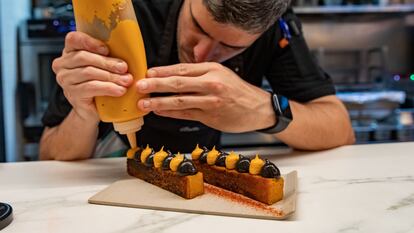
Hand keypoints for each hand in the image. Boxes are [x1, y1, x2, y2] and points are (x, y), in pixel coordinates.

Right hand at [52, 31, 132, 122]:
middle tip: (124, 68)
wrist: (94, 108)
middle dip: (107, 62)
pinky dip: (108, 88)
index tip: (107, 50)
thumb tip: (126, 51)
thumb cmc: (100, 82)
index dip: (90, 42)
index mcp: (69, 51)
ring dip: (111, 76)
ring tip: (126, 80)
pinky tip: (119, 90)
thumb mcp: (102, 65)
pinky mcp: (72, 94)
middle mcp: (63, 64)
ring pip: (89, 72)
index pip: (74, 39)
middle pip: (84, 57)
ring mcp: (65, 80)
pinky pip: (91, 87)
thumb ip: (107, 55)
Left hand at [137, 62, 275, 132]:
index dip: (163, 71)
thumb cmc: (237, 91)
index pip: (182, 69)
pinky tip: (159, 112)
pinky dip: (171, 113)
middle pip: (178, 83)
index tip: (148, 73)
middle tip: (140, 86)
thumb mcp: (221, 74)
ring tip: (144, 104)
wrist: (258, 108)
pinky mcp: (210, 117)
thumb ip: (199, 73)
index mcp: (212, 69)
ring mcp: (210, 101)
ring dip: (159, 102)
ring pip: (180, 101)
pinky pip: (186, 114)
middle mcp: (211, 84)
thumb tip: (173, 75)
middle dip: (156, 85)